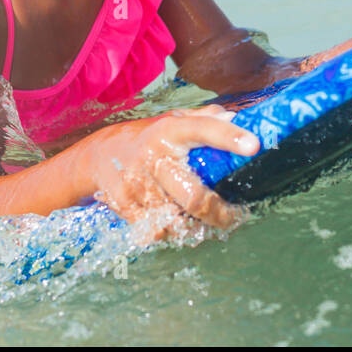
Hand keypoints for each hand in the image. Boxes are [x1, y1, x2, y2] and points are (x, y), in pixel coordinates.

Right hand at [77, 106, 259, 240]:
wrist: (97, 156)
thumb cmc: (149, 138)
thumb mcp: (173, 120)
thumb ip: (205, 119)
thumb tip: (236, 117)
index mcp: (170, 130)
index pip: (204, 130)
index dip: (230, 137)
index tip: (254, 145)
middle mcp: (154, 156)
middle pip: (194, 197)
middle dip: (220, 214)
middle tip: (234, 218)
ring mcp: (138, 185)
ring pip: (177, 222)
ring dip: (195, 227)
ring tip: (201, 222)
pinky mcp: (125, 207)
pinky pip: (158, 232)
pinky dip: (171, 233)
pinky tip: (174, 224)